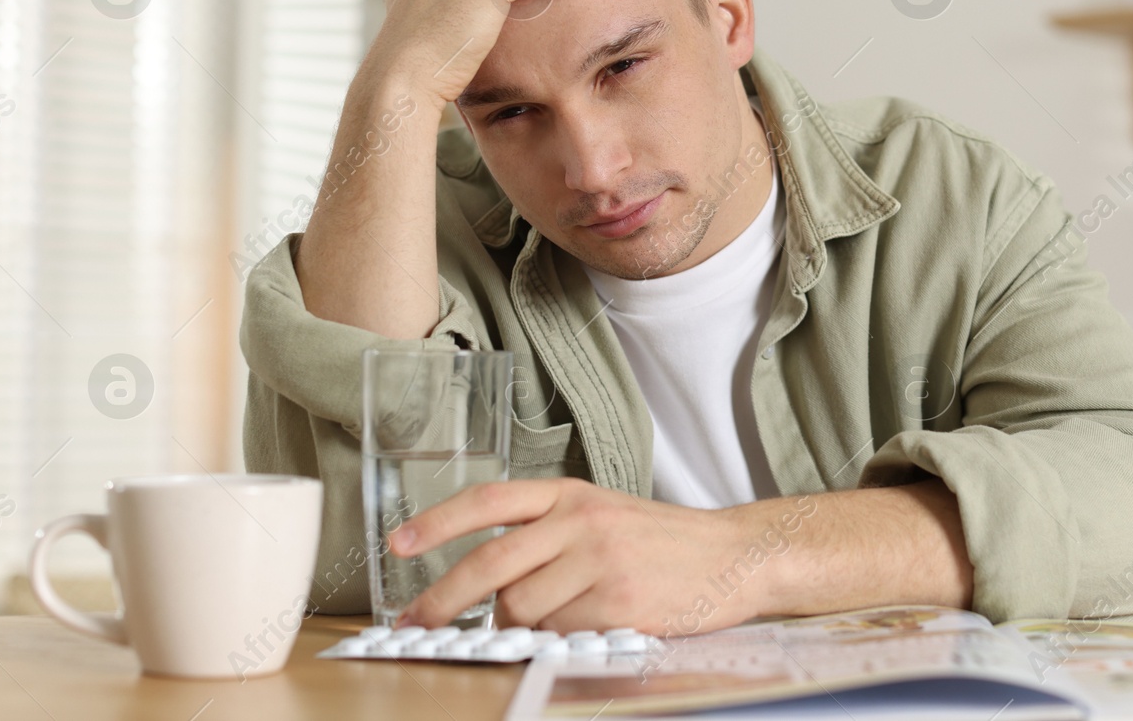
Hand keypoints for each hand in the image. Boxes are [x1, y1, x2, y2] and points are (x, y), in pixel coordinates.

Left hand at [388, 478, 768, 633]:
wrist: (733, 556)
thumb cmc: (662, 542)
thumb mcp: (601, 515)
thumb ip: (546, 538)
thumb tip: (488, 590)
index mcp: (570, 493)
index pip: (489, 500)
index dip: (438, 522)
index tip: (398, 543)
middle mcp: (581, 519)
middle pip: (491, 562)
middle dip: (443, 598)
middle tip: (416, 622)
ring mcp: (600, 559)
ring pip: (522, 607)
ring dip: (521, 626)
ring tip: (554, 619)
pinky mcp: (619, 600)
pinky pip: (560, 633)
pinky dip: (559, 639)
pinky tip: (586, 626)